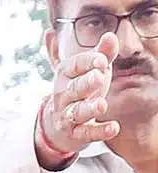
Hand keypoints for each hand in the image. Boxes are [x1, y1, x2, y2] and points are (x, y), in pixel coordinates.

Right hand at [39, 33, 120, 158]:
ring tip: (102, 105)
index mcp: (65, 74)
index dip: (88, 62)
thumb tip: (110, 36)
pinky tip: (113, 128)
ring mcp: (66, 115)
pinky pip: (85, 133)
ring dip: (89, 109)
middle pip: (74, 88)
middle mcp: (62, 95)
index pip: (75, 65)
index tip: (103, 60)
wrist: (62, 121)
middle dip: (85, 84)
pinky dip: (99, 132)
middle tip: (98, 78)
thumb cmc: (81, 88)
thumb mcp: (92, 68)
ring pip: (77, 112)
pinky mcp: (74, 133)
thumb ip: (103, 52)